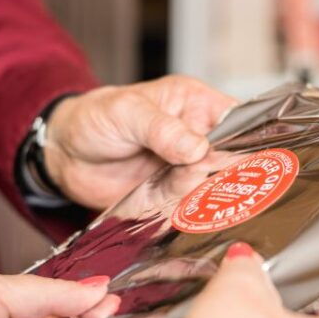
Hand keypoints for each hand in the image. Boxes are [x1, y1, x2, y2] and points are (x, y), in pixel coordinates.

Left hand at [44, 75, 236, 209]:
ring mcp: (184, 170)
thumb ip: (162, 129)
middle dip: (227, 173)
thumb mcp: (127, 112)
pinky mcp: (169, 197)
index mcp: (195, 106)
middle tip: (211, 178)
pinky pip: (187, 207)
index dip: (251, 137)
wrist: (63, 153)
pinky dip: (184, 211)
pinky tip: (174, 207)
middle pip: (231, 159)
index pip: (238, 119)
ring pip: (211, 187)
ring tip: (176, 186)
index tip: (256, 157)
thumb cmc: (94, 117)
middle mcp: (196, 138)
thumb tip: (197, 148)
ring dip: (200, 193)